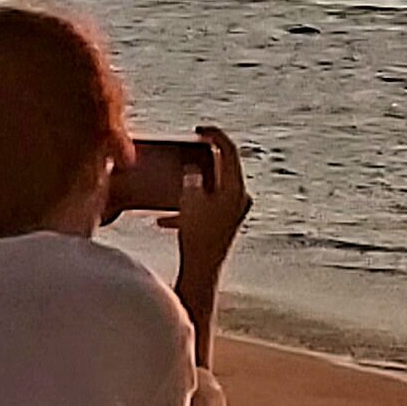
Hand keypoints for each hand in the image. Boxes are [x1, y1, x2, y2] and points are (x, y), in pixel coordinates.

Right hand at [166, 124, 250, 321]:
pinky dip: (190, 205)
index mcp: (237, 188)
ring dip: (193, 184)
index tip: (199, 130)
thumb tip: (192, 167)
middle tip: (186, 150)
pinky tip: (164, 220)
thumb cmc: (196, 238)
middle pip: (223, 168)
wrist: (201, 275)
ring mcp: (235, 213)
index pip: (230, 151)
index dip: (214, 135)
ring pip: (213, 188)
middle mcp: (241, 199)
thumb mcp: (189, 201)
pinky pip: (208, 206)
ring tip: (173, 184)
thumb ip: (192, 178)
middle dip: (201, 160)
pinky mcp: (225, 226)